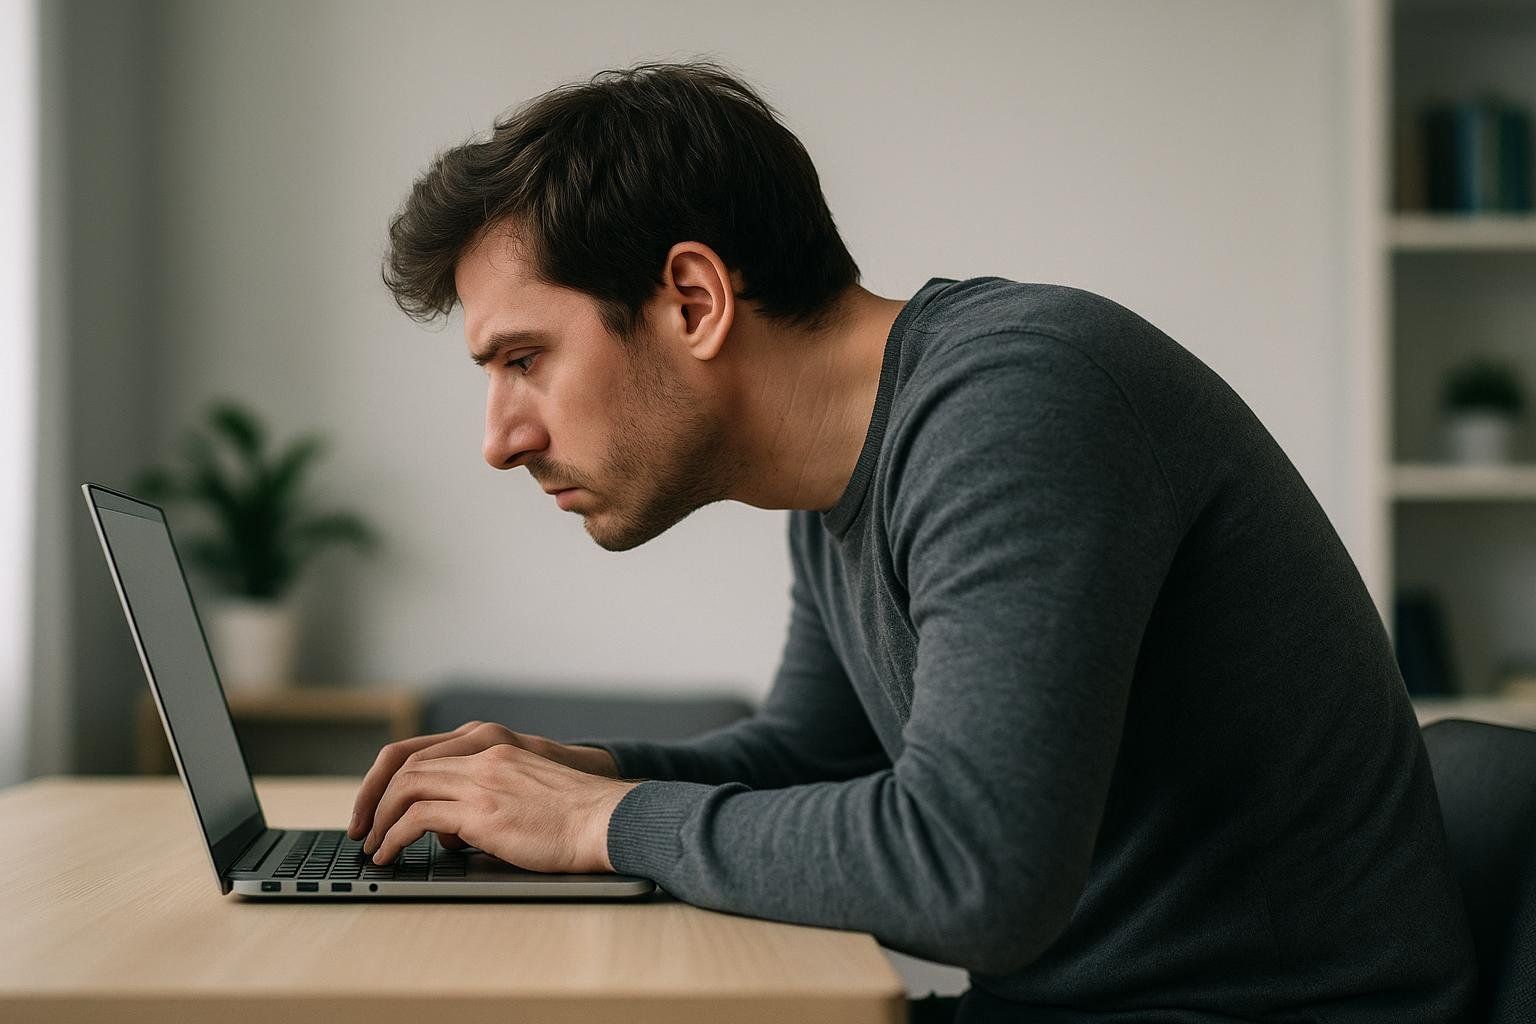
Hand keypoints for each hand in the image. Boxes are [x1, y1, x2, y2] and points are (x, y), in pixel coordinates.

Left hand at [357, 736, 639, 871]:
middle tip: (363, 828)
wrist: (608, 819)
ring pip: (406, 787)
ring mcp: (482, 780)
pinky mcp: (482, 810)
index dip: (392, 779)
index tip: (377, 806)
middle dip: (374, 797)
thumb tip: (453, 834)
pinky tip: (391, 854)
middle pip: (406, 764)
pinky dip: (395, 836)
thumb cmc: (578, 818)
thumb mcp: (527, 794)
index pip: (425, 752)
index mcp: (495, 748)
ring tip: (373, 846)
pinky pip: (418, 817)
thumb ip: (488, 801)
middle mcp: (484, 755)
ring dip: (380, 818)